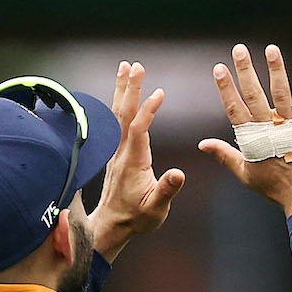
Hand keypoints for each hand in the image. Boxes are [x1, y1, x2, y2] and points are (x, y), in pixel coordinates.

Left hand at [88, 61, 186, 260]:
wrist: (112, 225)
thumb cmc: (137, 219)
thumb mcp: (156, 209)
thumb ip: (166, 190)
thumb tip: (179, 173)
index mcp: (132, 162)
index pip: (139, 129)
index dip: (148, 110)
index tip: (160, 92)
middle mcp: (121, 152)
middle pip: (123, 114)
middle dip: (130, 89)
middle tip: (136, 66)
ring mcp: (116, 151)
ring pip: (117, 114)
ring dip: (123, 90)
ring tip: (127, 68)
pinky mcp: (115, 152)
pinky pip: (116, 121)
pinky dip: (120, 103)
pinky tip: (123, 94)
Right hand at [199, 44, 291, 216]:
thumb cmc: (275, 187)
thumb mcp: (246, 173)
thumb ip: (225, 155)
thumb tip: (202, 143)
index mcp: (253, 139)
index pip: (235, 108)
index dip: (226, 88)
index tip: (219, 68)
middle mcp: (270, 130)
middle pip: (255, 95)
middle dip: (246, 71)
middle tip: (239, 49)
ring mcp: (291, 127)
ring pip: (281, 93)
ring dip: (275, 70)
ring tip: (271, 49)